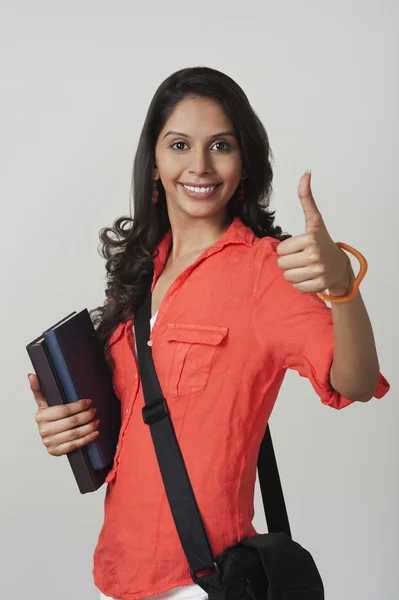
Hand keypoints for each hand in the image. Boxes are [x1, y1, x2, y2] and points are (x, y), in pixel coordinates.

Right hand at [29, 373, 99, 455]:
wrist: (47, 434)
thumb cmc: (49, 416)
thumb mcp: (43, 402)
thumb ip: (38, 388)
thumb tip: (31, 375)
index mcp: (41, 416)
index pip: (64, 410)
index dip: (79, 406)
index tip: (89, 402)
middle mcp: (44, 430)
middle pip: (71, 422)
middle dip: (86, 416)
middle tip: (94, 410)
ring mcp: (49, 442)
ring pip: (74, 434)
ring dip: (89, 427)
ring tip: (96, 421)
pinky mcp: (55, 451)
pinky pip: (74, 446)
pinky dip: (87, 439)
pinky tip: (94, 433)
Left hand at [276, 171, 351, 295]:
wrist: (340, 266)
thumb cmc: (323, 242)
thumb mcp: (314, 221)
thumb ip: (307, 199)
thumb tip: (306, 173)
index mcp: (309, 238)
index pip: (280, 250)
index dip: (287, 250)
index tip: (299, 248)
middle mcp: (315, 255)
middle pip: (282, 264)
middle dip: (289, 263)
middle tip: (302, 259)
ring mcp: (319, 271)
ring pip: (287, 277)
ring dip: (294, 274)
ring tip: (306, 268)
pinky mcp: (320, 285)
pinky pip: (296, 287)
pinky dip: (301, 284)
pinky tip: (310, 277)